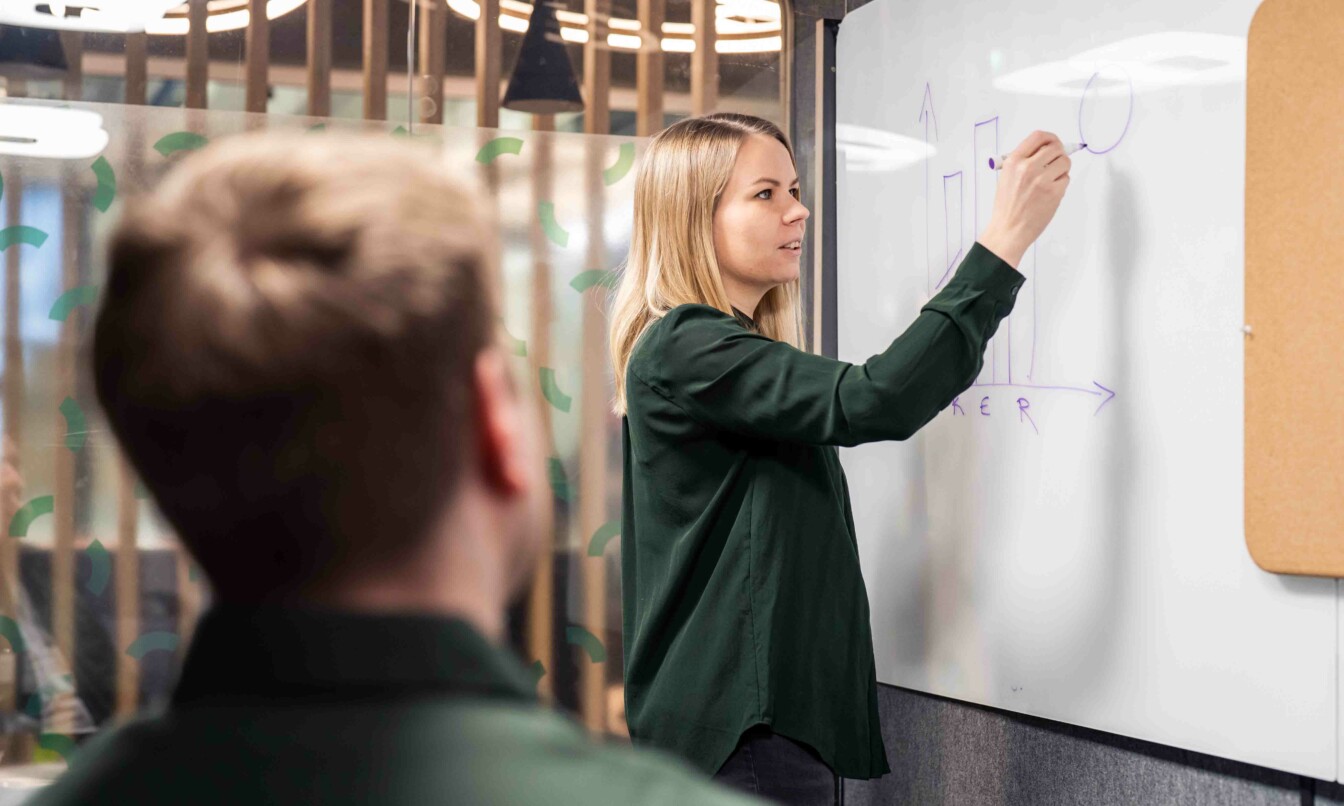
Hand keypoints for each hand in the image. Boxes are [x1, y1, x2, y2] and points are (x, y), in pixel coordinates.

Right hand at [977, 131, 1071, 267]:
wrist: (1008, 230)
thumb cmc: (1007, 207)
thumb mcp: (1006, 177)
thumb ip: (1023, 161)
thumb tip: (1045, 149)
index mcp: (1014, 162)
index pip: (1038, 137)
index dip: (1050, 137)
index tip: (1053, 142)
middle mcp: (1028, 168)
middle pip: (1055, 147)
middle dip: (1059, 153)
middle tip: (1056, 161)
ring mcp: (1042, 180)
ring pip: (1065, 162)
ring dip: (1061, 168)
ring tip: (1051, 179)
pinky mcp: (1054, 192)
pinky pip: (1066, 179)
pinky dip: (1061, 184)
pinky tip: (1049, 192)